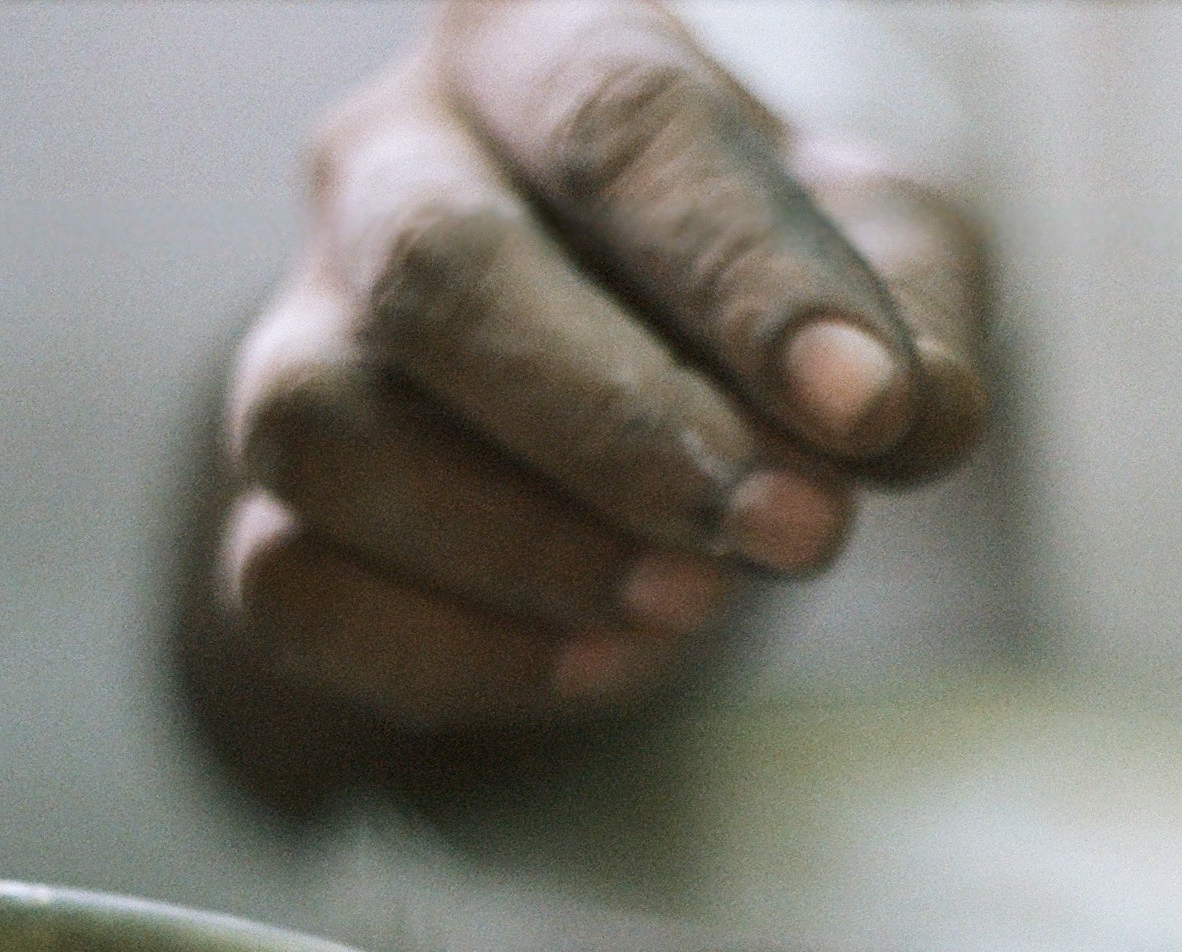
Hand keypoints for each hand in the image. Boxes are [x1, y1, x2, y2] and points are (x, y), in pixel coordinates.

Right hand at [205, 0, 987, 732]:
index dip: (745, 276)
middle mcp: (385, 164)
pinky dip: (454, 655)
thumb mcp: (884, 265)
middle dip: (624, 427)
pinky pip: (291, 588)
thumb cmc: (765, 294)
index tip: (866, 408)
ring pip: (325, 433)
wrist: (647, 397)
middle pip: (439, 270)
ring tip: (697, 602)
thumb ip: (916, 321)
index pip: (620, 120)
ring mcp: (300, 336)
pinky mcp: (265, 508)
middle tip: (796, 533)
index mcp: (540, 42)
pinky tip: (602, 661)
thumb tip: (909, 416)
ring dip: (527, 548)